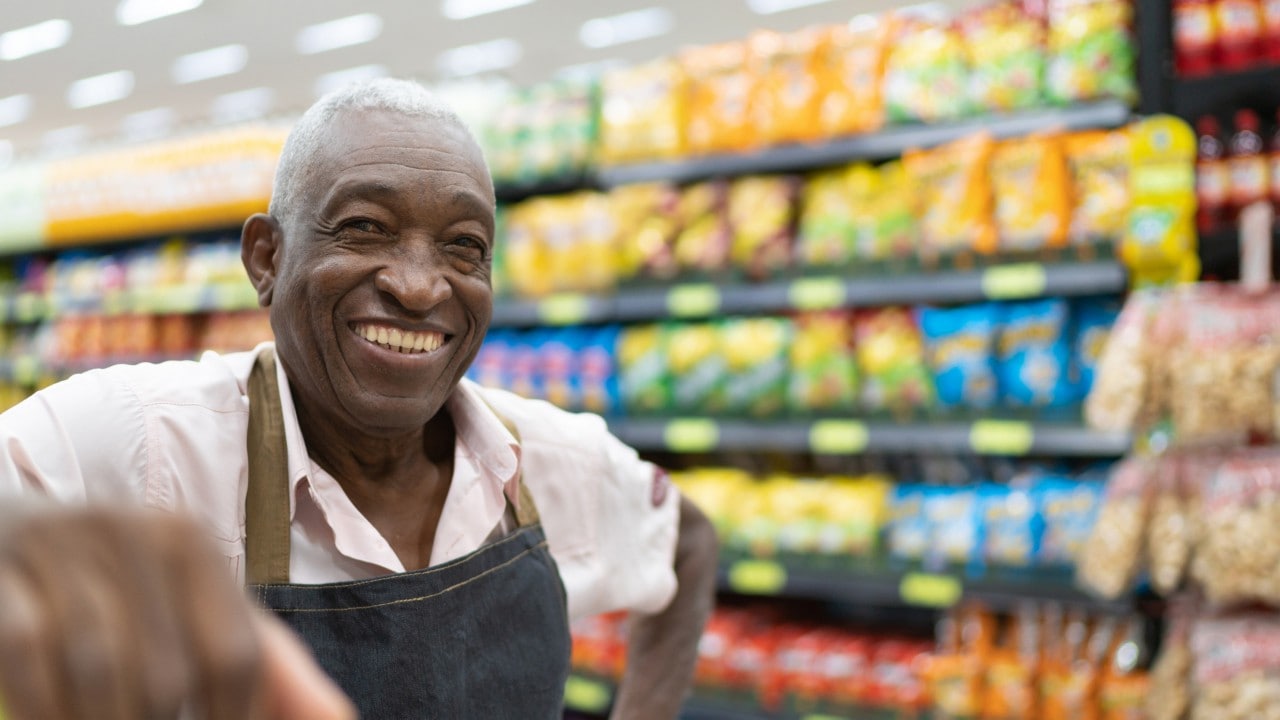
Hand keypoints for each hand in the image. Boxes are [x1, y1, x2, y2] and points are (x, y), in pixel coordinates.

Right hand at [0, 506, 354, 719]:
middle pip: (170, 675)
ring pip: (101, 673)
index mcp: (192, 544)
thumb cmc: (121, 589)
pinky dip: (45, 710)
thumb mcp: (199, 613)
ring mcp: (62, 547)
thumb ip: (273, 668)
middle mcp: (134, 533)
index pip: (236, 656)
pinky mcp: (3, 572)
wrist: (3, 529)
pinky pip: (30, 657)